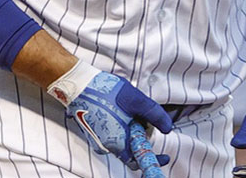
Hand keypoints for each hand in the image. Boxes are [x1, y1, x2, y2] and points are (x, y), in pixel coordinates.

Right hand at [54, 66, 173, 169]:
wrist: (77, 83)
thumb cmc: (105, 91)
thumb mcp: (137, 101)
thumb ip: (155, 115)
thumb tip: (167, 128)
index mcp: (116, 143)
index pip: (138, 161)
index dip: (154, 159)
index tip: (165, 157)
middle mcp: (105, 145)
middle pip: (130, 148)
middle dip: (141, 135)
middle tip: (145, 119)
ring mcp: (96, 138)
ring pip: (121, 139)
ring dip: (130, 128)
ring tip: (131, 108)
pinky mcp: (91, 129)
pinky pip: (111, 132)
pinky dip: (120, 124)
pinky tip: (120, 107)